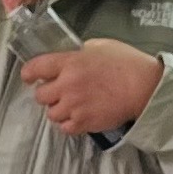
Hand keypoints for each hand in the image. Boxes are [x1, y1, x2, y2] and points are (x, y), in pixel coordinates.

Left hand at [20, 40, 163, 135]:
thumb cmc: (127, 64)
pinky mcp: (84, 123)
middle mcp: (67, 85)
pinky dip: (69, 123)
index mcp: (69, 63)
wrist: (144, 87)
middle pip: (40, 96)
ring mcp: (74, 106)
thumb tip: (73, 56)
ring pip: (51, 114)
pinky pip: (65, 128)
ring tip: (70, 105)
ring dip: (58, 110)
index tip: (30, 77)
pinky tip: (78, 116)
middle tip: (57, 92)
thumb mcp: (100, 46)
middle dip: (47, 93)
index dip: (28, 73)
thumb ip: (81, 51)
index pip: (35, 68)